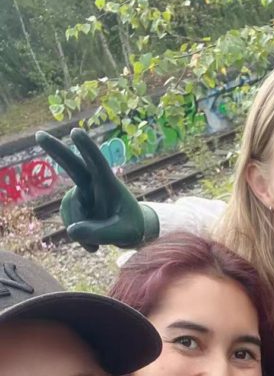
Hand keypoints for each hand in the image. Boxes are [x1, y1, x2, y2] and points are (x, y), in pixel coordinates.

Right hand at [36, 128, 157, 250]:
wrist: (127, 231)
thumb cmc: (131, 228)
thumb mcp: (124, 235)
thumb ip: (101, 233)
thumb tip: (71, 231)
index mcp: (109, 184)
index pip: (98, 164)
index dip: (87, 149)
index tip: (76, 132)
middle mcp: (92, 184)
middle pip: (72, 166)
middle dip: (56, 150)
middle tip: (39, 135)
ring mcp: (80, 194)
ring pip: (71, 211)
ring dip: (81, 230)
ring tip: (99, 243)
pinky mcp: (73, 205)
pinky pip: (68, 223)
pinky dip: (78, 237)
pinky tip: (91, 242)